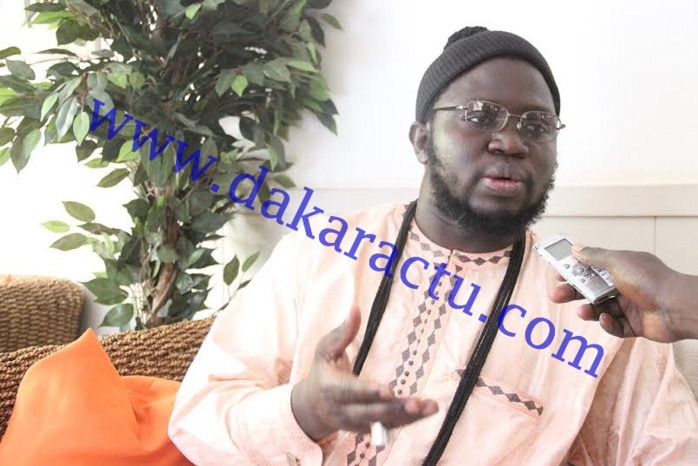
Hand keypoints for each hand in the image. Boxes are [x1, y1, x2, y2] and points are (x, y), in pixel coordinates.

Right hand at [290, 306, 438, 440]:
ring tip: (431, 406)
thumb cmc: (322, 371)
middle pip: (371, 413)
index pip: (351, 392)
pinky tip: (428, 409)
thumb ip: (342, 333)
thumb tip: (355, 308)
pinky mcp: (369, 429)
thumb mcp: (325, 350)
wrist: (313, 407)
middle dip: (394, 409)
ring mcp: (357, 424)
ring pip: (384, 423)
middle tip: (416, 403)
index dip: (369, 392)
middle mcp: (344, 411)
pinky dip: (410, 420)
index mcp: (331, 389)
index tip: (389, 391)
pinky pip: (390, 427)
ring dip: (409, 417)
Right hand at [549, 245, 691, 342]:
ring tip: (583, 311)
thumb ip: (594, 256)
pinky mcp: (635, 325)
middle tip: (557, 294)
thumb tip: (576, 247)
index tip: (558, 272)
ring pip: (601, 308)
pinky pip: (614, 326)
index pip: (592, 266)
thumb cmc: (652, 281)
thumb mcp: (617, 262)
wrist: (676, 307)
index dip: (574, 269)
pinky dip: (607, 324)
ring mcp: (630, 305)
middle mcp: (625, 285)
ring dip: (589, 310)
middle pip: (592, 289)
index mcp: (621, 267)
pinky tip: (606, 319)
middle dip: (574, 292)